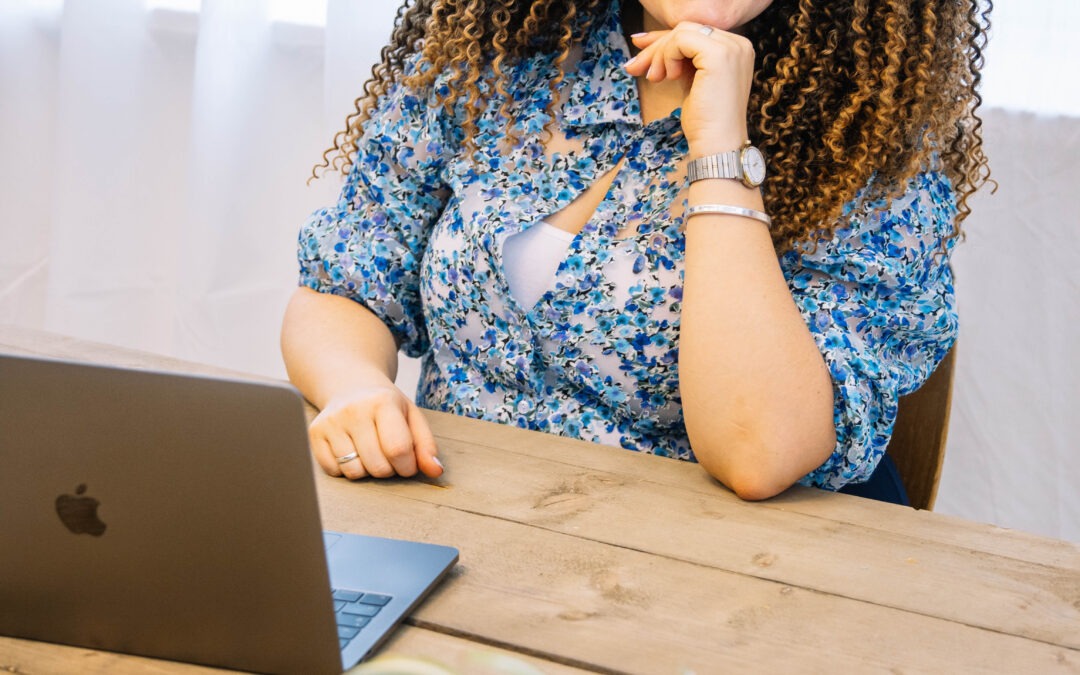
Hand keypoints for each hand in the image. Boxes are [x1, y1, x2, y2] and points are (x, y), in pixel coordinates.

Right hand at [308, 383, 442, 479]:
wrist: (350, 385)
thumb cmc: (386, 406)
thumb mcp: (412, 417)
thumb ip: (426, 445)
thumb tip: (435, 471)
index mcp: (383, 402)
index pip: (398, 450)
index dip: (407, 466)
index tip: (407, 463)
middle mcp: (354, 410)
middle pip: (377, 466)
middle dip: (388, 470)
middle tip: (387, 455)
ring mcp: (331, 421)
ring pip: (354, 472)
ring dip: (367, 470)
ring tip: (370, 451)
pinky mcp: (315, 433)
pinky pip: (333, 471)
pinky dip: (345, 469)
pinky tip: (351, 451)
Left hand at [625, 22, 756, 155]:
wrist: (717, 145)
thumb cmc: (704, 121)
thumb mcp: (689, 80)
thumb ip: (677, 58)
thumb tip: (641, 39)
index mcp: (735, 49)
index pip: (694, 33)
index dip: (664, 42)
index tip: (640, 54)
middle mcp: (738, 43)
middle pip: (686, 29)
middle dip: (656, 47)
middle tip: (635, 67)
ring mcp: (731, 48)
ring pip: (681, 32)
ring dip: (660, 54)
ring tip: (655, 78)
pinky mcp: (719, 55)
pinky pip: (680, 40)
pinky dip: (667, 56)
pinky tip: (668, 77)